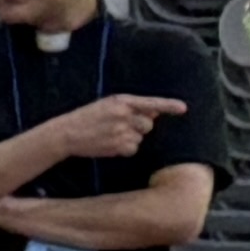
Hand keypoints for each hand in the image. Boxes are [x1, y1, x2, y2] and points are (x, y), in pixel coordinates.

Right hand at [38, 88, 181, 166]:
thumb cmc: (86, 118)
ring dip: (130, 138)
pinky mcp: (118, 146)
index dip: (168, 106)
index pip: (151, 103)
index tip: (183, 109)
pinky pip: (133, 149)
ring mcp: (121, 131)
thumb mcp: (107, 105)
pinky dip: (124, 149)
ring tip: (110, 136)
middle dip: (139, 127)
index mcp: (121, 101)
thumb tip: (153, 114)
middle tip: (120, 127)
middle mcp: (124, 115)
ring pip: (140, 138)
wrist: (66, 134)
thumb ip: (131, 108)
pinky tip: (109, 145)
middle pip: (148, 124)